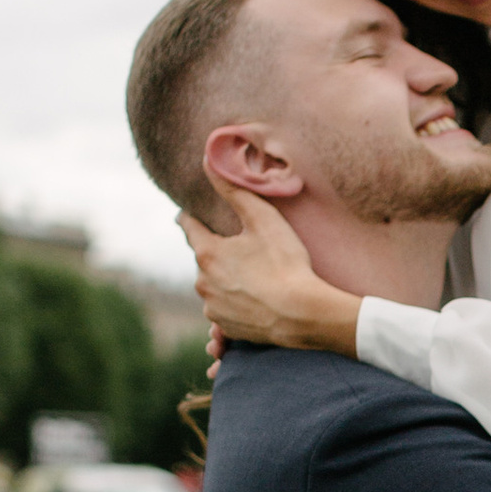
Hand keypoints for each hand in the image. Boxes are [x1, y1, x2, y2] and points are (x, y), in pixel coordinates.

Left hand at [180, 194, 361, 352]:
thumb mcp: (263, 219)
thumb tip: (209, 161)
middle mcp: (203, 283)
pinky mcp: (228, 330)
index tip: (186, 213)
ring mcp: (214, 309)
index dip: (189, 217)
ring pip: (213, 288)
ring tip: (250, 279)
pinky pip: (224, 315)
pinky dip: (233, 308)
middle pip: (204, 260)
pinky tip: (251, 305)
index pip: (189, 227)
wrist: (303, 314)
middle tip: (239, 249)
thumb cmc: (285, 264)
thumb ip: (234, 189)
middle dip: (216, 253)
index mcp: (207, 254)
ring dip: (225, 282)